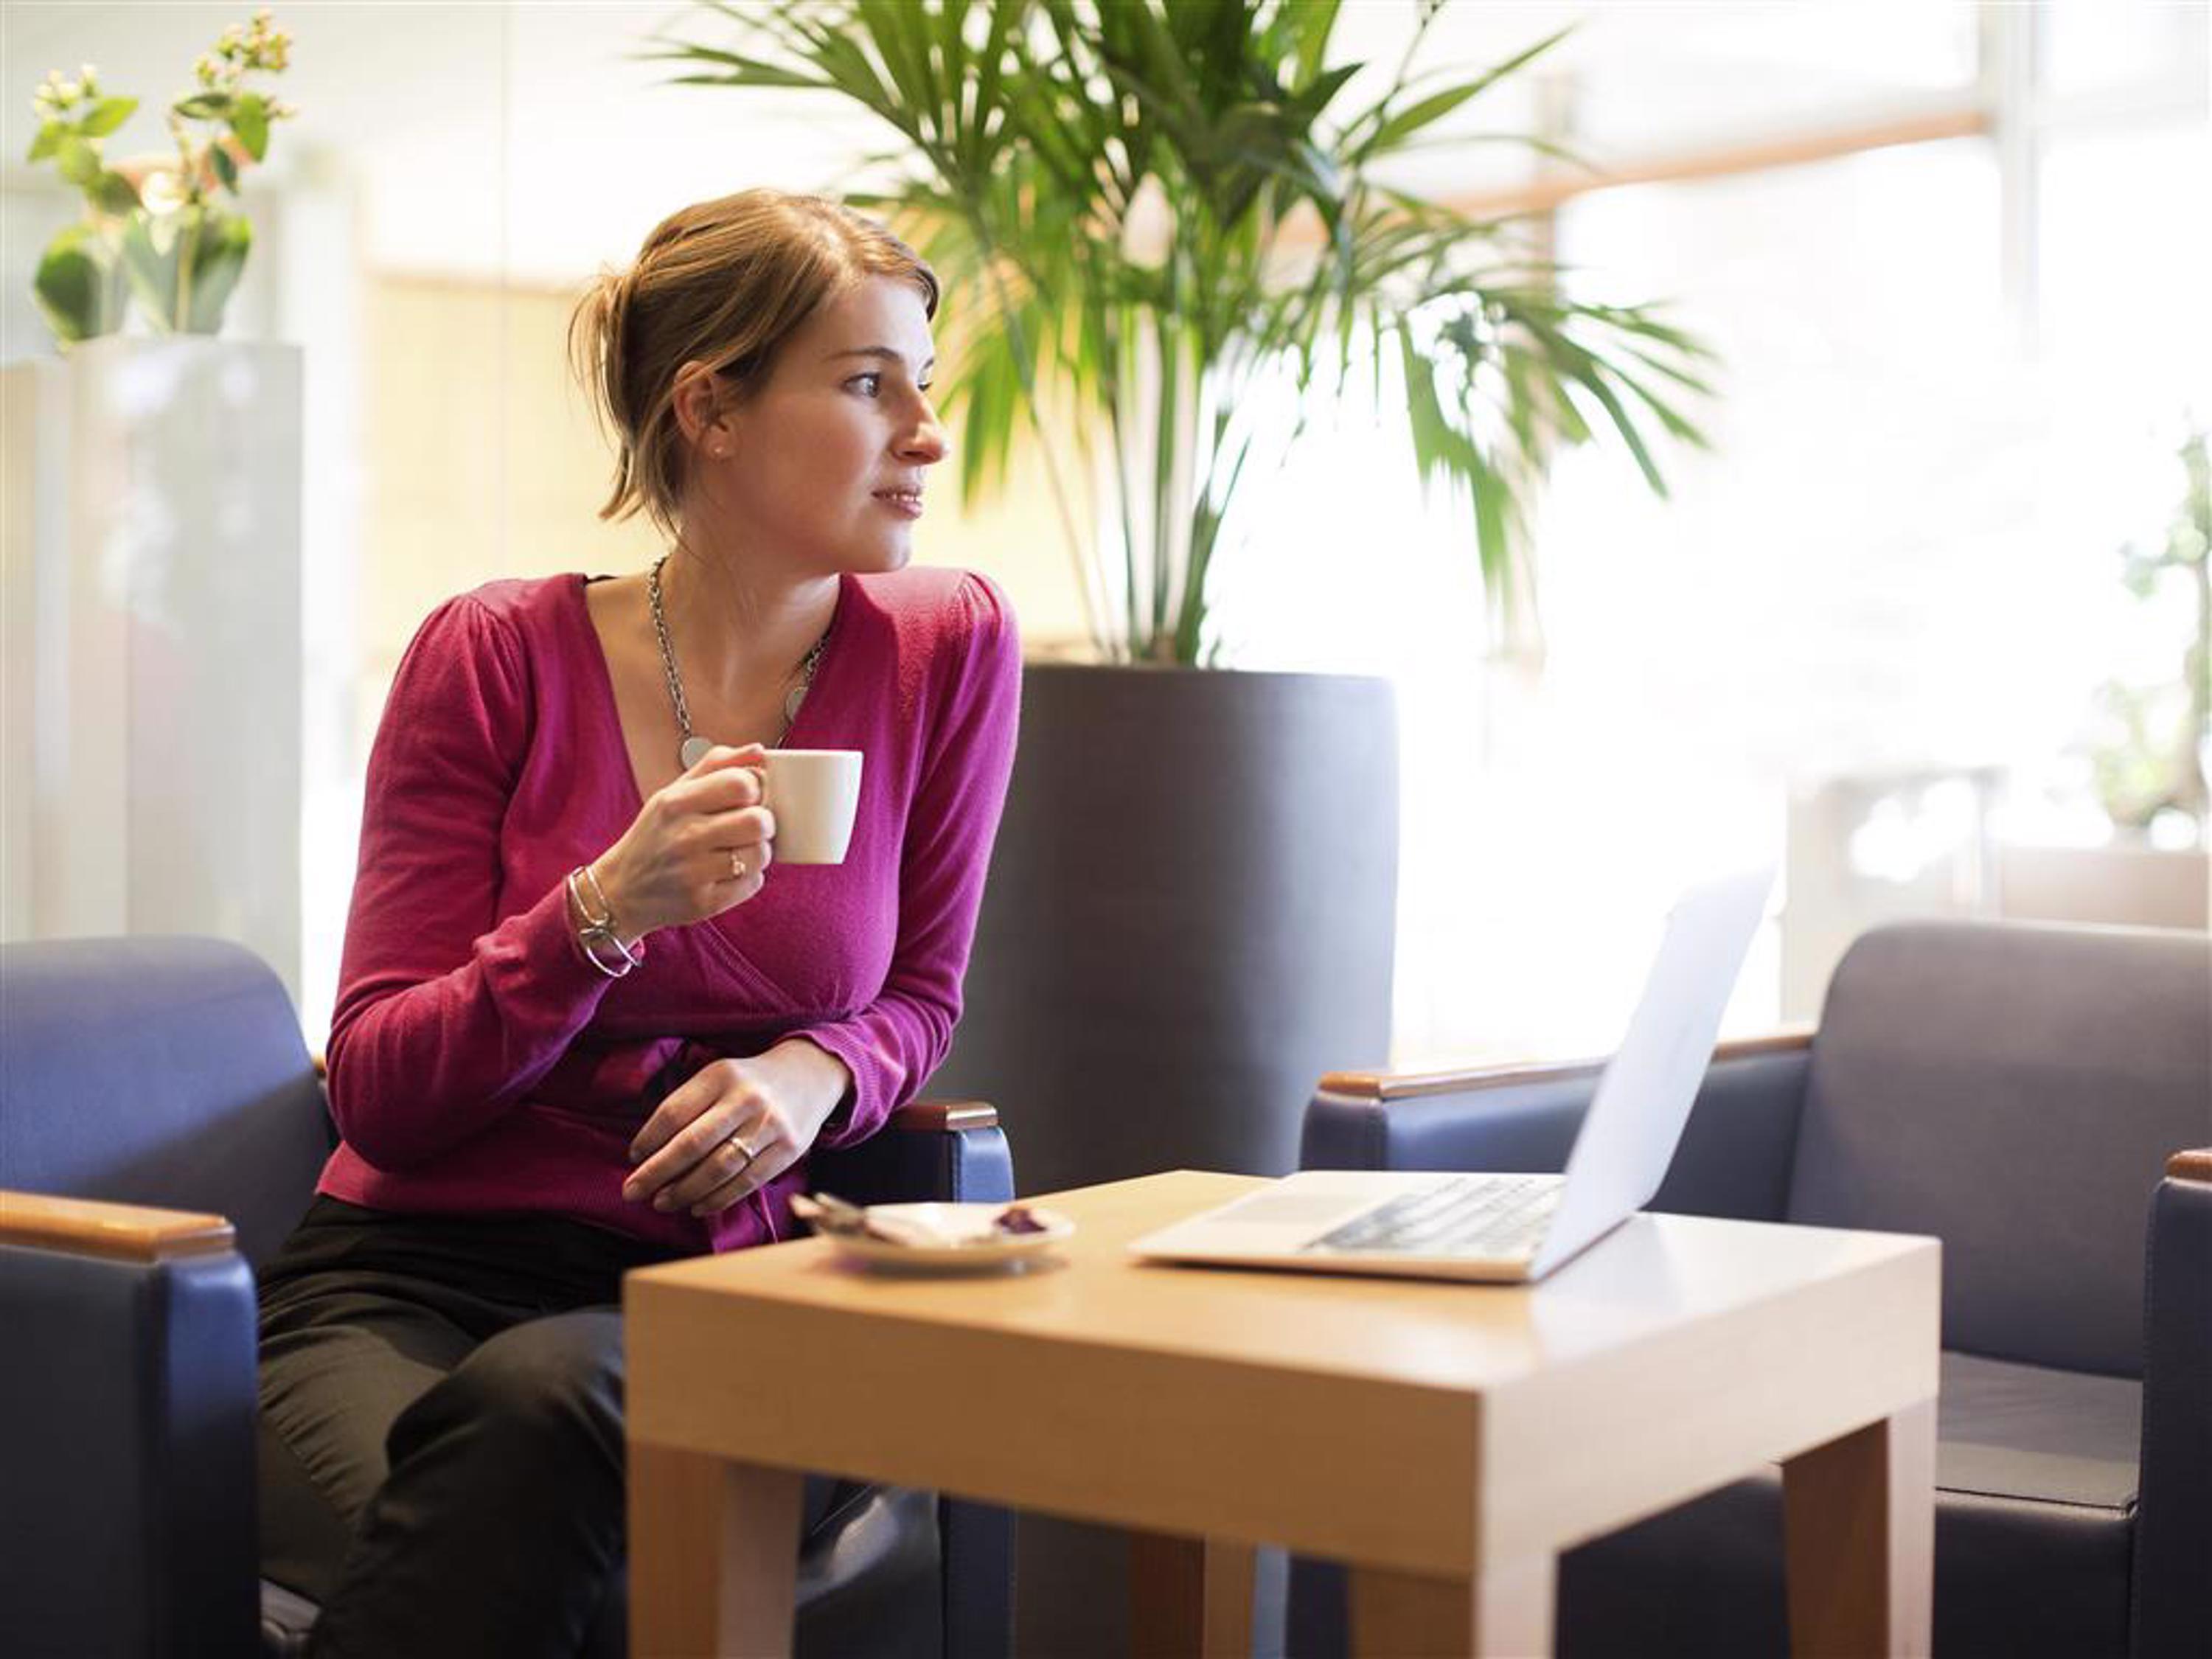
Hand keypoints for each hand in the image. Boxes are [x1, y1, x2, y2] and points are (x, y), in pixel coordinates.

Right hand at [589, 744, 773, 939]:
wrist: (621, 890)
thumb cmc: (656, 835)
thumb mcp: (674, 792)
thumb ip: (717, 766)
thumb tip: (759, 751)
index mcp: (676, 803)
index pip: (741, 784)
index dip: (754, 788)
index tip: (745, 797)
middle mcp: (684, 837)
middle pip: (758, 821)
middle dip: (762, 822)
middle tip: (747, 827)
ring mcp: (694, 873)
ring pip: (761, 854)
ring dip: (757, 851)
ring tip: (735, 851)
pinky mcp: (704, 903)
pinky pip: (754, 883)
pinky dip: (748, 877)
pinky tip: (727, 873)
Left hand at [621, 1042, 852, 1217]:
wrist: (809, 1077)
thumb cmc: (749, 1084)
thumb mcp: (719, 1077)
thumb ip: (689, 1106)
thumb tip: (648, 1153)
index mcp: (721, 1075)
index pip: (675, 1112)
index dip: (649, 1139)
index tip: (634, 1157)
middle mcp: (746, 1099)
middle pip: (693, 1143)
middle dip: (657, 1172)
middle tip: (632, 1192)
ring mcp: (770, 1125)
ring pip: (719, 1168)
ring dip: (685, 1191)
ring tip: (662, 1202)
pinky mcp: (789, 1150)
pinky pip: (747, 1182)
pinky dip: (718, 1199)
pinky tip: (697, 1206)